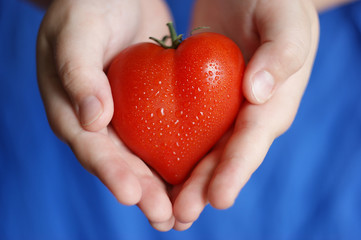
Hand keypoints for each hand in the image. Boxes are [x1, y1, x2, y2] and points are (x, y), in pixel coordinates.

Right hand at [37, 0, 175, 230]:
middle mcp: (100, 121)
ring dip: (163, 185)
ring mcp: (127, 116)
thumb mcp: (76, 35)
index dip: (112, 173)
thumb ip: (79, 74)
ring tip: (184, 213)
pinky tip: (198, 174)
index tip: (134, 196)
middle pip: (121, 163)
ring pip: (145, 157)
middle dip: (143, 192)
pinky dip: (179, 156)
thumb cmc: (86, 8)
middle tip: (167, 219)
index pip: (91, 148)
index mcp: (73, 110)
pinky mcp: (151, 107)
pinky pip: (165, 134)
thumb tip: (91, 120)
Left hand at [172, 0, 318, 229]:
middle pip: (226, 157)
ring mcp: (225, 112)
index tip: (217, 197)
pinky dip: (174, 153)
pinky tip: (155, 171)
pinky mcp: (204, 104)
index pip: (253, 139)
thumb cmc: (276, 5)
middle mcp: (249, 116)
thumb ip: (281, 54)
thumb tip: (259, 92)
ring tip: (168, 211)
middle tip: (180, 215)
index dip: (236, 170)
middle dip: (205, 187)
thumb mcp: (286, 22)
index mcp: (275, 103)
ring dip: (188, 183)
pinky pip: (188, 131)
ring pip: (205, 152)